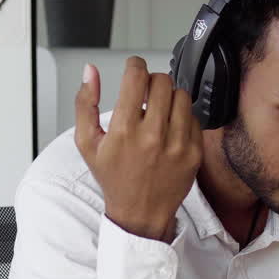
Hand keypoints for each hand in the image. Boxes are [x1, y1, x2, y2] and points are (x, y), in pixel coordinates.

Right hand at [74, 57, 202, 242]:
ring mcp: (177, 144)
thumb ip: (85, 103)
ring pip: (181, 95)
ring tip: (158, 110)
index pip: (137, 77)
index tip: (133, 68)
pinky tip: (169, 128)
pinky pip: (193, 117)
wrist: (141, 212)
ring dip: (169, 96)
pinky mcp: (194, 152)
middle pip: (162, 81)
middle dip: (151, 80)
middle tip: (145, 92)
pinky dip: (181, 116)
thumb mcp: (87, 143)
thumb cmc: (114, 178)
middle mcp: (152, 136)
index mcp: (124, 130)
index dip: (134, 65)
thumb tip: (90, 71)